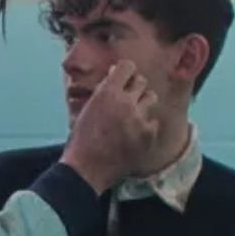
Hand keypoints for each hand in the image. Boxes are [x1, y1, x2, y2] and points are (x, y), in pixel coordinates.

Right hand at [61, 60, 159, 193]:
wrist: (86, 168)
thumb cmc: (81, 140)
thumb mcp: (86, 109)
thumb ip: (102, 92)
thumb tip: (113, 76)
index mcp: (107, 92)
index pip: (127, 66)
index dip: (125, 72)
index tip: (123, 79)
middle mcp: (126, 102)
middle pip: (141, 81)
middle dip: (134, 87)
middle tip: (128, 98)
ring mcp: (139, 119)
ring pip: (151, 98)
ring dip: (143, 103)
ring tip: (134, 114)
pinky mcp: (148, 135)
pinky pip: (153, 122)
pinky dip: (146, 126)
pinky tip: (136, 133)